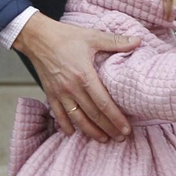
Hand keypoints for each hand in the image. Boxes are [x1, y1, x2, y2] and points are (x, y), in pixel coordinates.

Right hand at [12, 14, 137, 141]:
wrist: (37, 37)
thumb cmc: (65, 36)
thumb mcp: (92, 37)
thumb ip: (115, 41)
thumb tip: (138, 41)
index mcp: (84, 75)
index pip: (103, 103)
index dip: (116, 118)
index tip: (126, 129)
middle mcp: (72, 88)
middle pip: (93, 114)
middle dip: (108, 128)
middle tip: (120, 138)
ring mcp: (60, 93)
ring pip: (77, 118)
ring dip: (90, 131)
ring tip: (103, 139)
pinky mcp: (50, 93)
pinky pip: (58, 114)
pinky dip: (66, 125)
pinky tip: (74, 133)